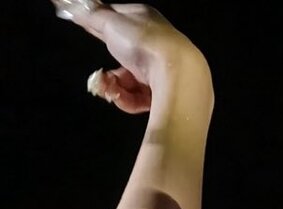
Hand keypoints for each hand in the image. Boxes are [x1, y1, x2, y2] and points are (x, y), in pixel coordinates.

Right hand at [53, 2, 206, 113]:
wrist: (179, 77)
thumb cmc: (144, 42)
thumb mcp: (112, 22)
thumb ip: (92, 15)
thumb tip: (76, 8)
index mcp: (146, 20)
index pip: (119, 19)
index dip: (100, 25)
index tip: (83, 26)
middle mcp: (157, 45)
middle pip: (122, 54)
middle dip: (107, 66)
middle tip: (99, 75)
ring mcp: (162, 71)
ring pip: (128, 80)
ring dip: (113, 87)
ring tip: (108, 89)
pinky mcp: (166, 95)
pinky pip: (139, 97)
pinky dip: (127, 99)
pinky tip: (119, 97)